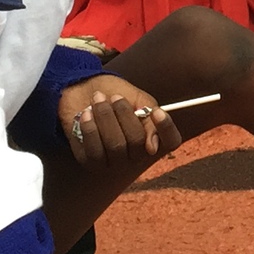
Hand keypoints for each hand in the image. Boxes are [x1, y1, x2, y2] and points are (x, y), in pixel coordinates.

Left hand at [61, 72, 177, 170]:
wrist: (82, 91)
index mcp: (152, 135)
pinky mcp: (90, 163)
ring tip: (97, 100)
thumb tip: (153, 147)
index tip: (156, 112)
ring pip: (115, 146)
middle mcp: (136, 155)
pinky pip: (94, 151)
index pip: (171, 141)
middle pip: (137, 141)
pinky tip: (85, 114)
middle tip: (113, 97)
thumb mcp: (137, 98)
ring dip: (105, 118)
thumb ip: (149, 115)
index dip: (166, 128)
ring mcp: (113, 162)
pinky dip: (89, 129)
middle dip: (123, 113)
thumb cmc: (113, 95)